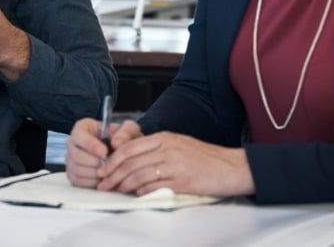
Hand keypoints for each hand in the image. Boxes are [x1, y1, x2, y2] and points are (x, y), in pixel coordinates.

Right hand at [65, 118, 142, 187]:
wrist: (121, 154)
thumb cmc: (122, 140)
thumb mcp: (129, 130)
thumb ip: (125, 132)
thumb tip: (116, 143)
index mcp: (82, 128)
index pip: (78, 135)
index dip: (90, 144)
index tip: (104, 151)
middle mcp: (72, 144)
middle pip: (75, 155)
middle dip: (94, 162)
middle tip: (109, 165)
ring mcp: (71, 160)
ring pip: (76, 169)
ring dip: (94, 173)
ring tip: (108, 171)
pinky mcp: (73, 175)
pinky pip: (78, 182)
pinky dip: (92, 182)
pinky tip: (103, 178)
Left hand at [97, 130, 254, 197]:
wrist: (231, 167)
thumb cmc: (206, 158)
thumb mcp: (179, 145)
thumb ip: (158, 149)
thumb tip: (133, 160)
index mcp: (165, 138)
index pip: (129, 147)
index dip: (112, 159)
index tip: (104, 169)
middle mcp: (167, 148)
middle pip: (130, 161)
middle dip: (112, 174)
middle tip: (102, 183)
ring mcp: (174, 164)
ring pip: (138, 174)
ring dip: (123, 185)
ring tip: (116, 191)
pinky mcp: (181, 181)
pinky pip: (153, 187)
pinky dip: (140, 192)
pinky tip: (135, 195)